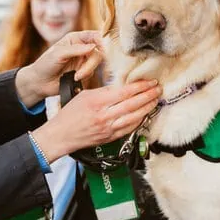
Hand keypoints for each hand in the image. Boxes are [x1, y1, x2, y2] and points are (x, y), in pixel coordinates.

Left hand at [14, 31, 104, 106]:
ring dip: (86, 71)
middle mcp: (82, 48)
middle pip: (98, 51)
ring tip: (74, 76)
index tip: (102, 47)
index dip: (101, 40)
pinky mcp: (84, 72)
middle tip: (80, 72)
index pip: (94, 35)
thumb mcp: (59, 54)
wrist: (40, 83)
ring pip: (96, 63)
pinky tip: (74, 78)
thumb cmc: (45, 64)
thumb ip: (76, 49)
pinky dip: (84, 77)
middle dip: (91, 63)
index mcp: (75, 38)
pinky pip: (92, 73)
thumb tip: (93, 46)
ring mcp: (84, 60)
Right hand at [30, 79, 160, 161]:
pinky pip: (129, 129)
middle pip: (133, 104)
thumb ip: (104, 92)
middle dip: (148, 96)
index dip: (140, 86)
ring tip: (155, 100)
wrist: (61, 135)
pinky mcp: (110, 138)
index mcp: (97, 102)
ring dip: (147, 108)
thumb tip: (121, 87)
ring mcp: (108, 128)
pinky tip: (145, 115)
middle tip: (158, 89)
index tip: (150, 82)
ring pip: (134, 117)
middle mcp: (104, 115)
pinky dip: (140, 121)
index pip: (124, 92)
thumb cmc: (69, 114)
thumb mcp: (85, 96)